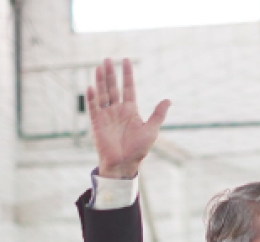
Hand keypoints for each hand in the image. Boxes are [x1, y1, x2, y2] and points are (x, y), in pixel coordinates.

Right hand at [86, 59, 170, 179]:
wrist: (124, 164)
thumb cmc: (138, 149)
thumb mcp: (151, 130)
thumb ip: (158, 114)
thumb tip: (168, 100)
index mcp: (130, 110)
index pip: (128, 88)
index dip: (127, 75)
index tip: (126, 60)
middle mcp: (117, 110)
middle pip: (113, 87)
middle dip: (111, 74)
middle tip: (108, 59)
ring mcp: (106, 115)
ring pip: (102, 93)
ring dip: (100, 80)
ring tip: (99, 66)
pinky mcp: (97, 122)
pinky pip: (93, 107)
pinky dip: (92, 98)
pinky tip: (91, 87)